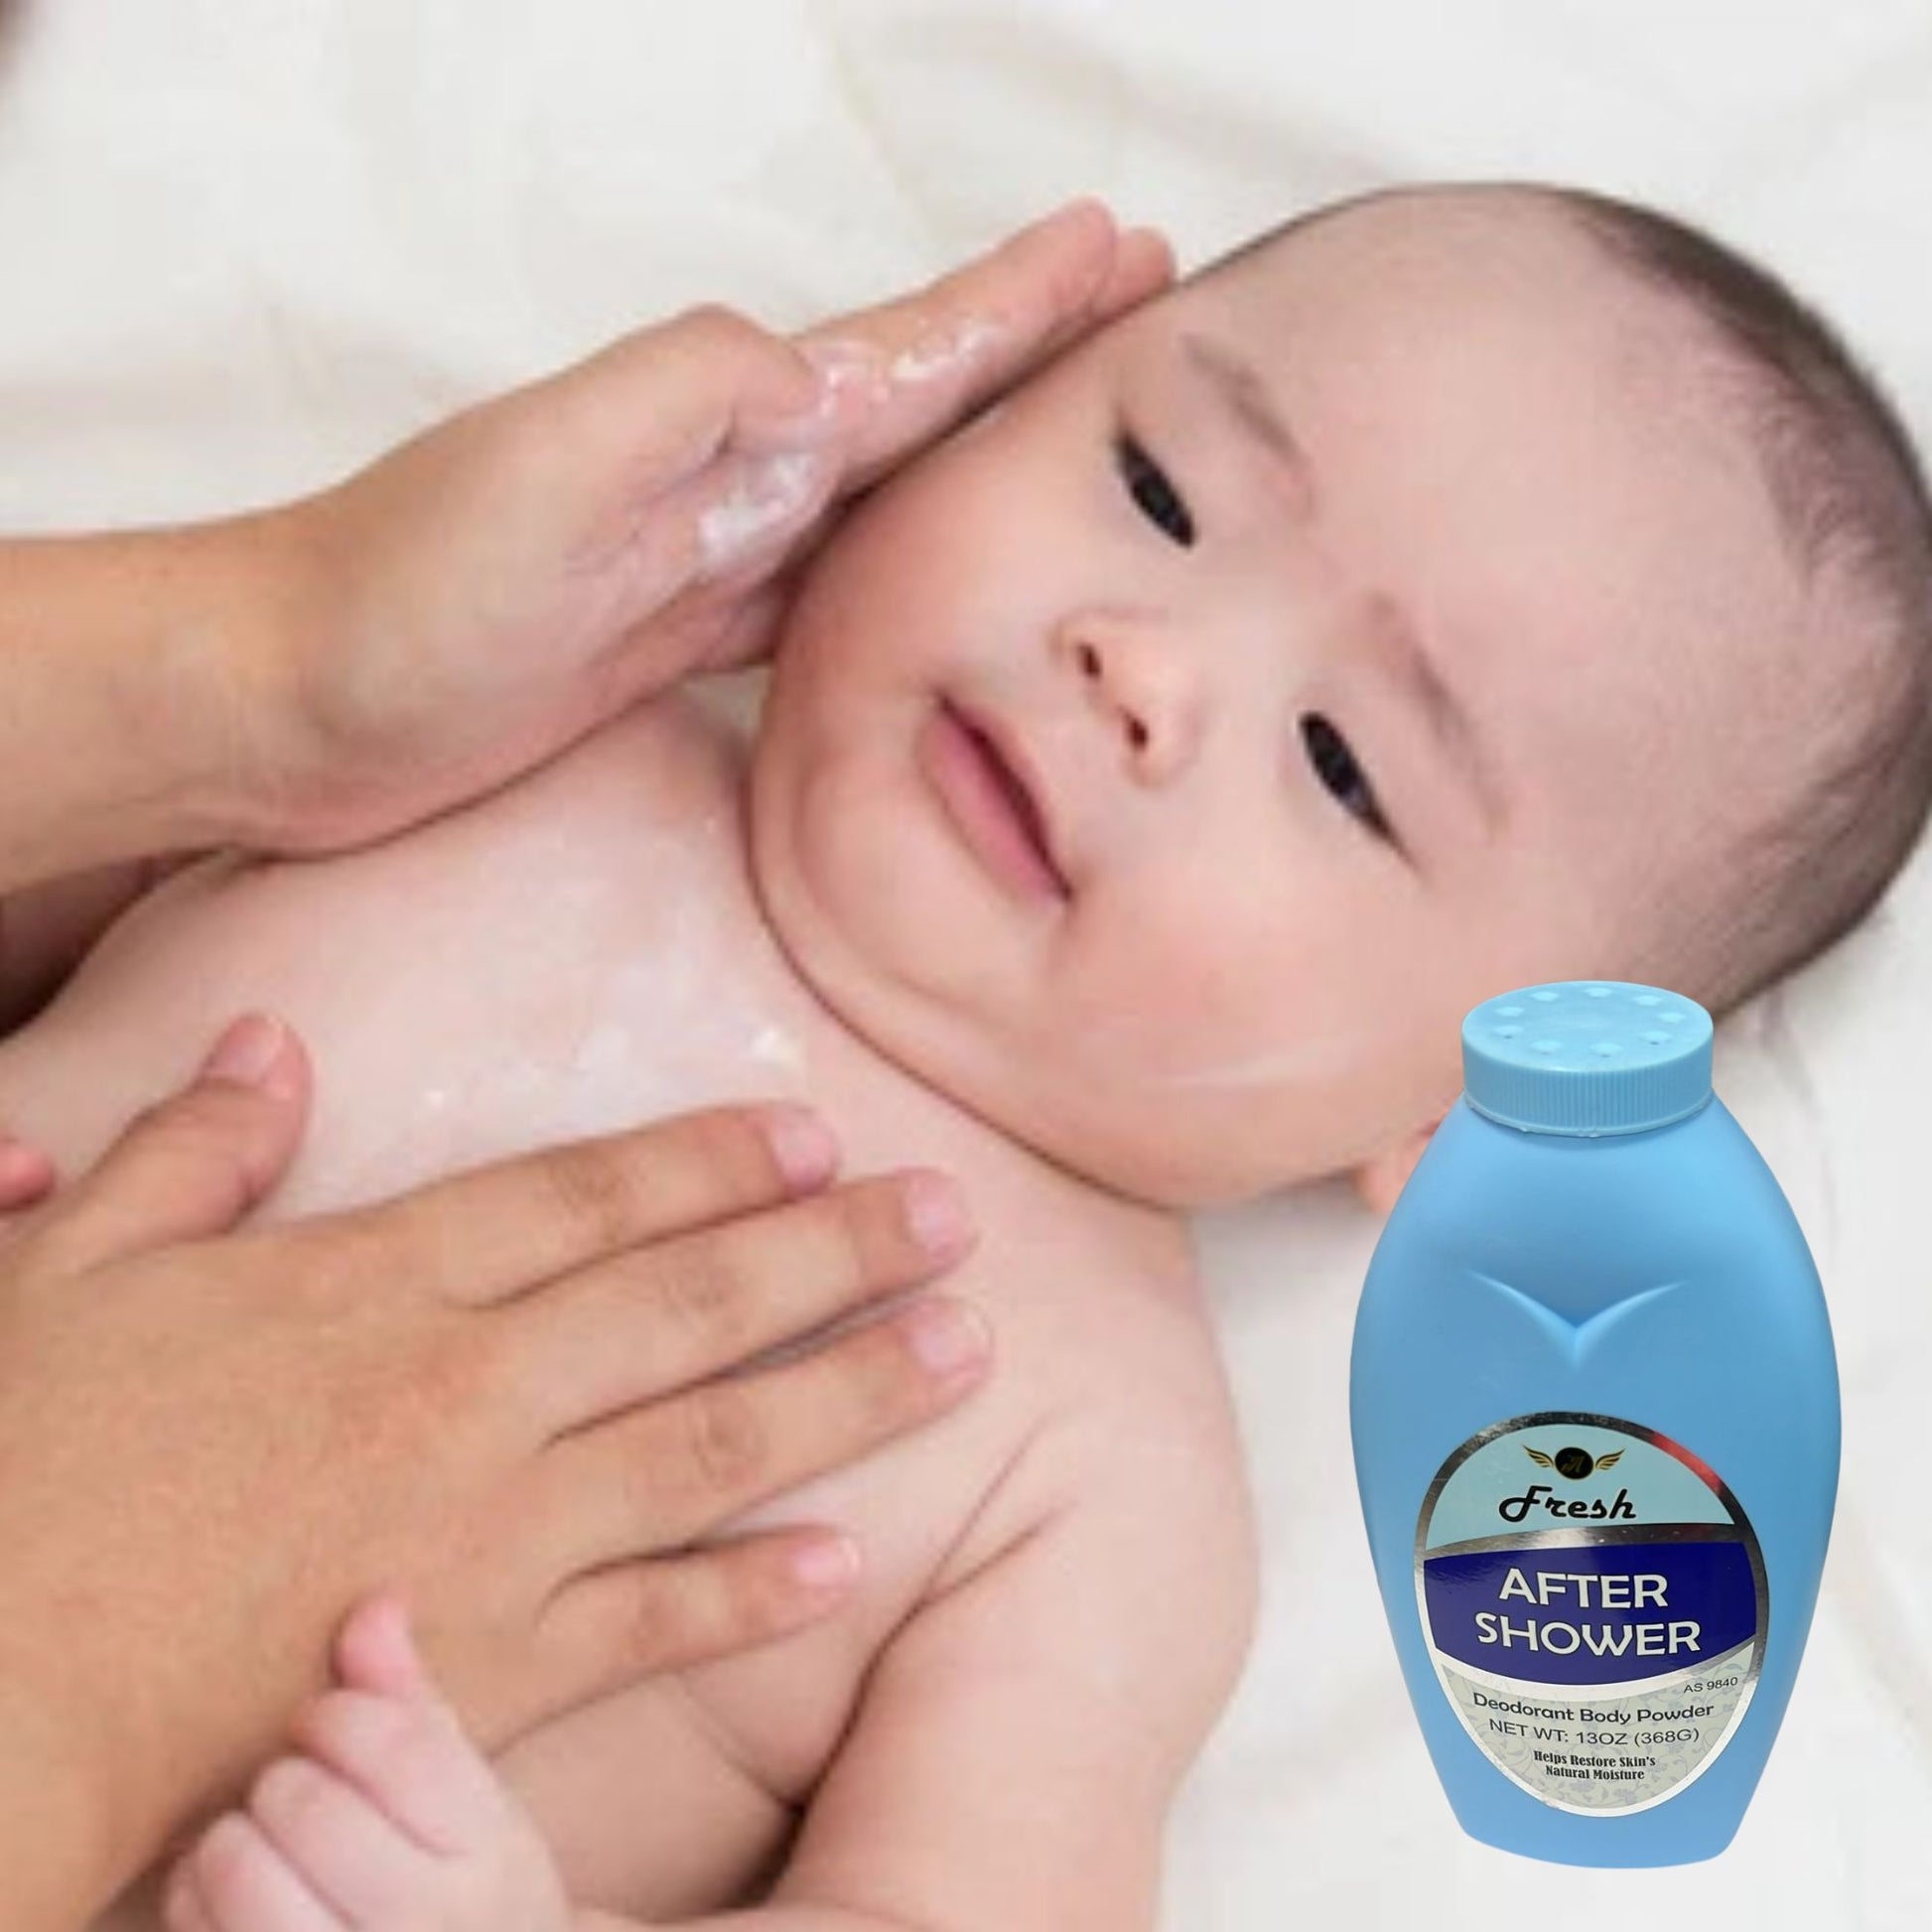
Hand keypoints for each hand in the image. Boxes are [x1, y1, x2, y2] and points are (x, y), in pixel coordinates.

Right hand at [0, 1013, 987, 1923]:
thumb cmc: (16, 1474)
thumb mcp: (66, 1269)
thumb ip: (189, 1151)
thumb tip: (269, 1041)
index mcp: (373, 1281)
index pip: (586, 1195)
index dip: (712, 1159)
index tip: (815, 1133)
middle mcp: (464, 1390)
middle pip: (690, 1300)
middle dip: (835, 1249)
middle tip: (952, 1215)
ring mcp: (488, 1532)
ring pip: (711, 1443)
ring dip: (849, 1392)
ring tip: (960, 1348)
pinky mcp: (481, 1668)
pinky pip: (648, 1624)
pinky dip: (750, 1596)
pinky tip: (844, 1561)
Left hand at [164, 1597, 573, 1931]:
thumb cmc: (462, 1886)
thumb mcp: (469, 1800)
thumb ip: (413, 1703)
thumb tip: (375, 1603)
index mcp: (484, 1855)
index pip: (395, 1745)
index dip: (339, 1713)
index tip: (329, 1721)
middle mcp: (422, 1928)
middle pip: (307, 1805)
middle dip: (285, 1777)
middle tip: (298, 1787)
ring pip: (239, 1870)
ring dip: (231, 1837)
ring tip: (261, 1839)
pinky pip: (199, 1927)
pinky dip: (194, 1895)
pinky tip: (231, 1893)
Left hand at [256, 200, 1171, 850]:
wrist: (300, 702)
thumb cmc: (407, 592)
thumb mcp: (552, 466)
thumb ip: (692, 398)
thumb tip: (823, 377)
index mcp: (727, 421)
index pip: (905, 349)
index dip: (1016, 303)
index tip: (1124, 252)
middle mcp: (737, 476)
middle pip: (923, 406)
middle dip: (1034, 356)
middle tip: (1145, 313)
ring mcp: (716, 556)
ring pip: (895, 493)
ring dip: (989, 455)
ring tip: (1083, 435)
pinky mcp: (689, 636)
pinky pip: (839, 588)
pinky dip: (913, 568)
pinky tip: (951, 579)